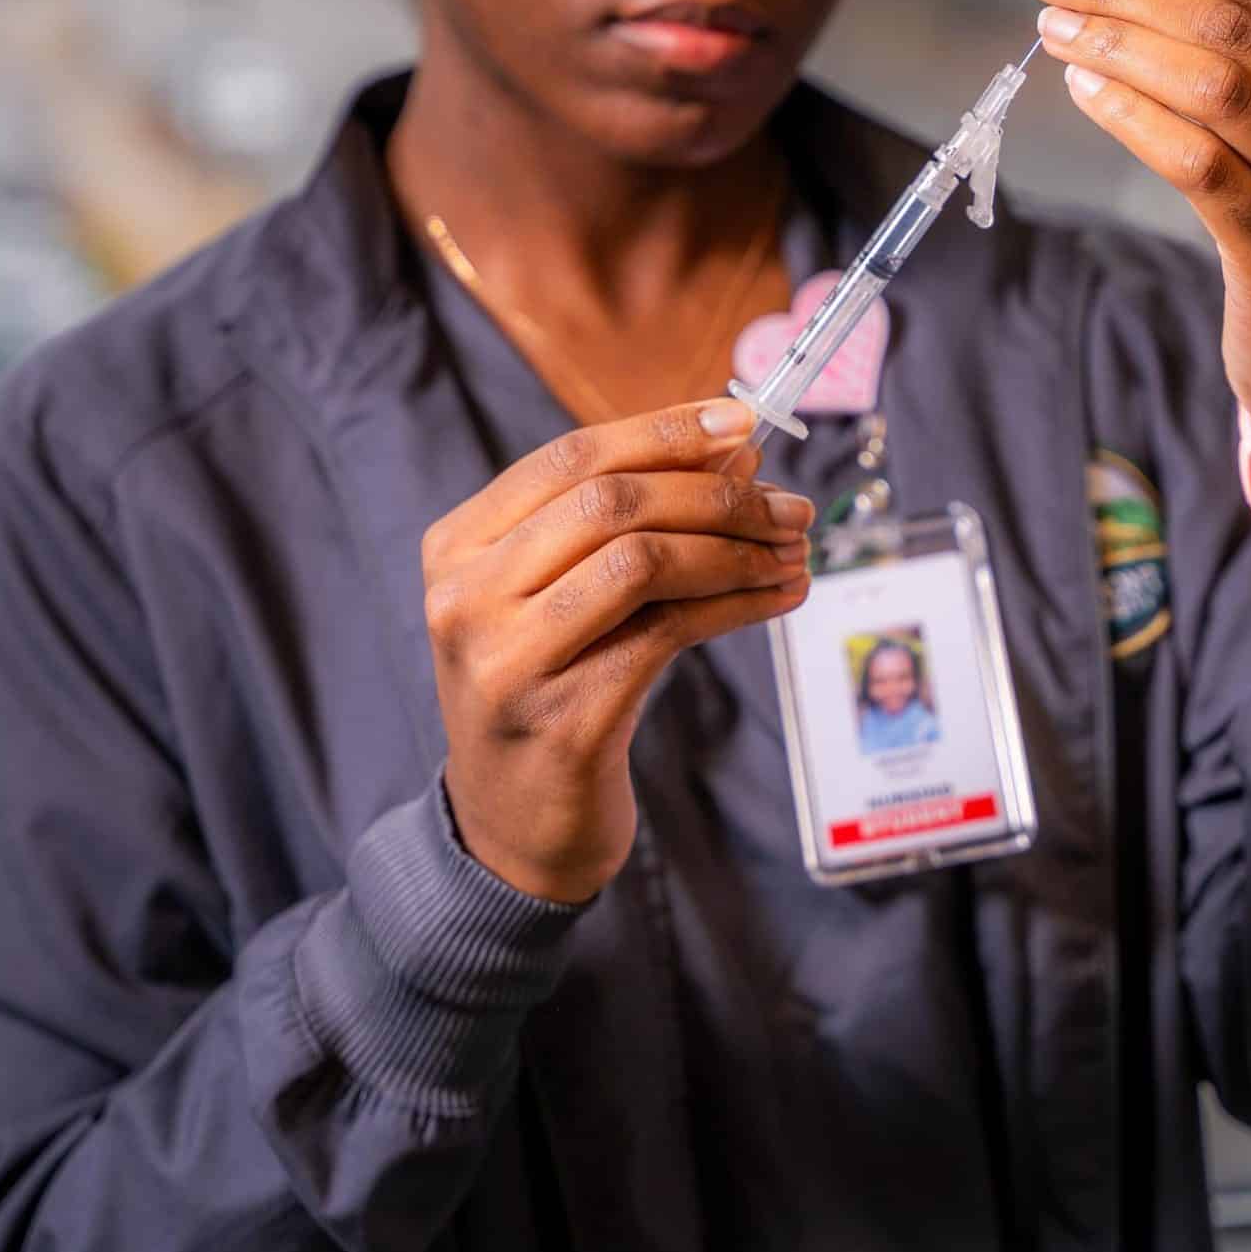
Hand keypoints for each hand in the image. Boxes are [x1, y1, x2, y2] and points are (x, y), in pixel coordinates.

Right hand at [421, 398, 810, 902]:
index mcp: (457, 546)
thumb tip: (735, 448)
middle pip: (609, 502)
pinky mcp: (563, 719)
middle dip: (716, 493)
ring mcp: (508, 661)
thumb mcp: (567, 594)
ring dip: (735, 548)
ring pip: (640, 560)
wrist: (514, 829)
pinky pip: (669, 633)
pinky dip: (738, 603)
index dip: (665, 431)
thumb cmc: (551, 690)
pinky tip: (778, 597)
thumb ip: (629, 520)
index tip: (744, 423)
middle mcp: (466, 597)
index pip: (570, 456)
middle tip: (788, 507)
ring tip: (793, 551)